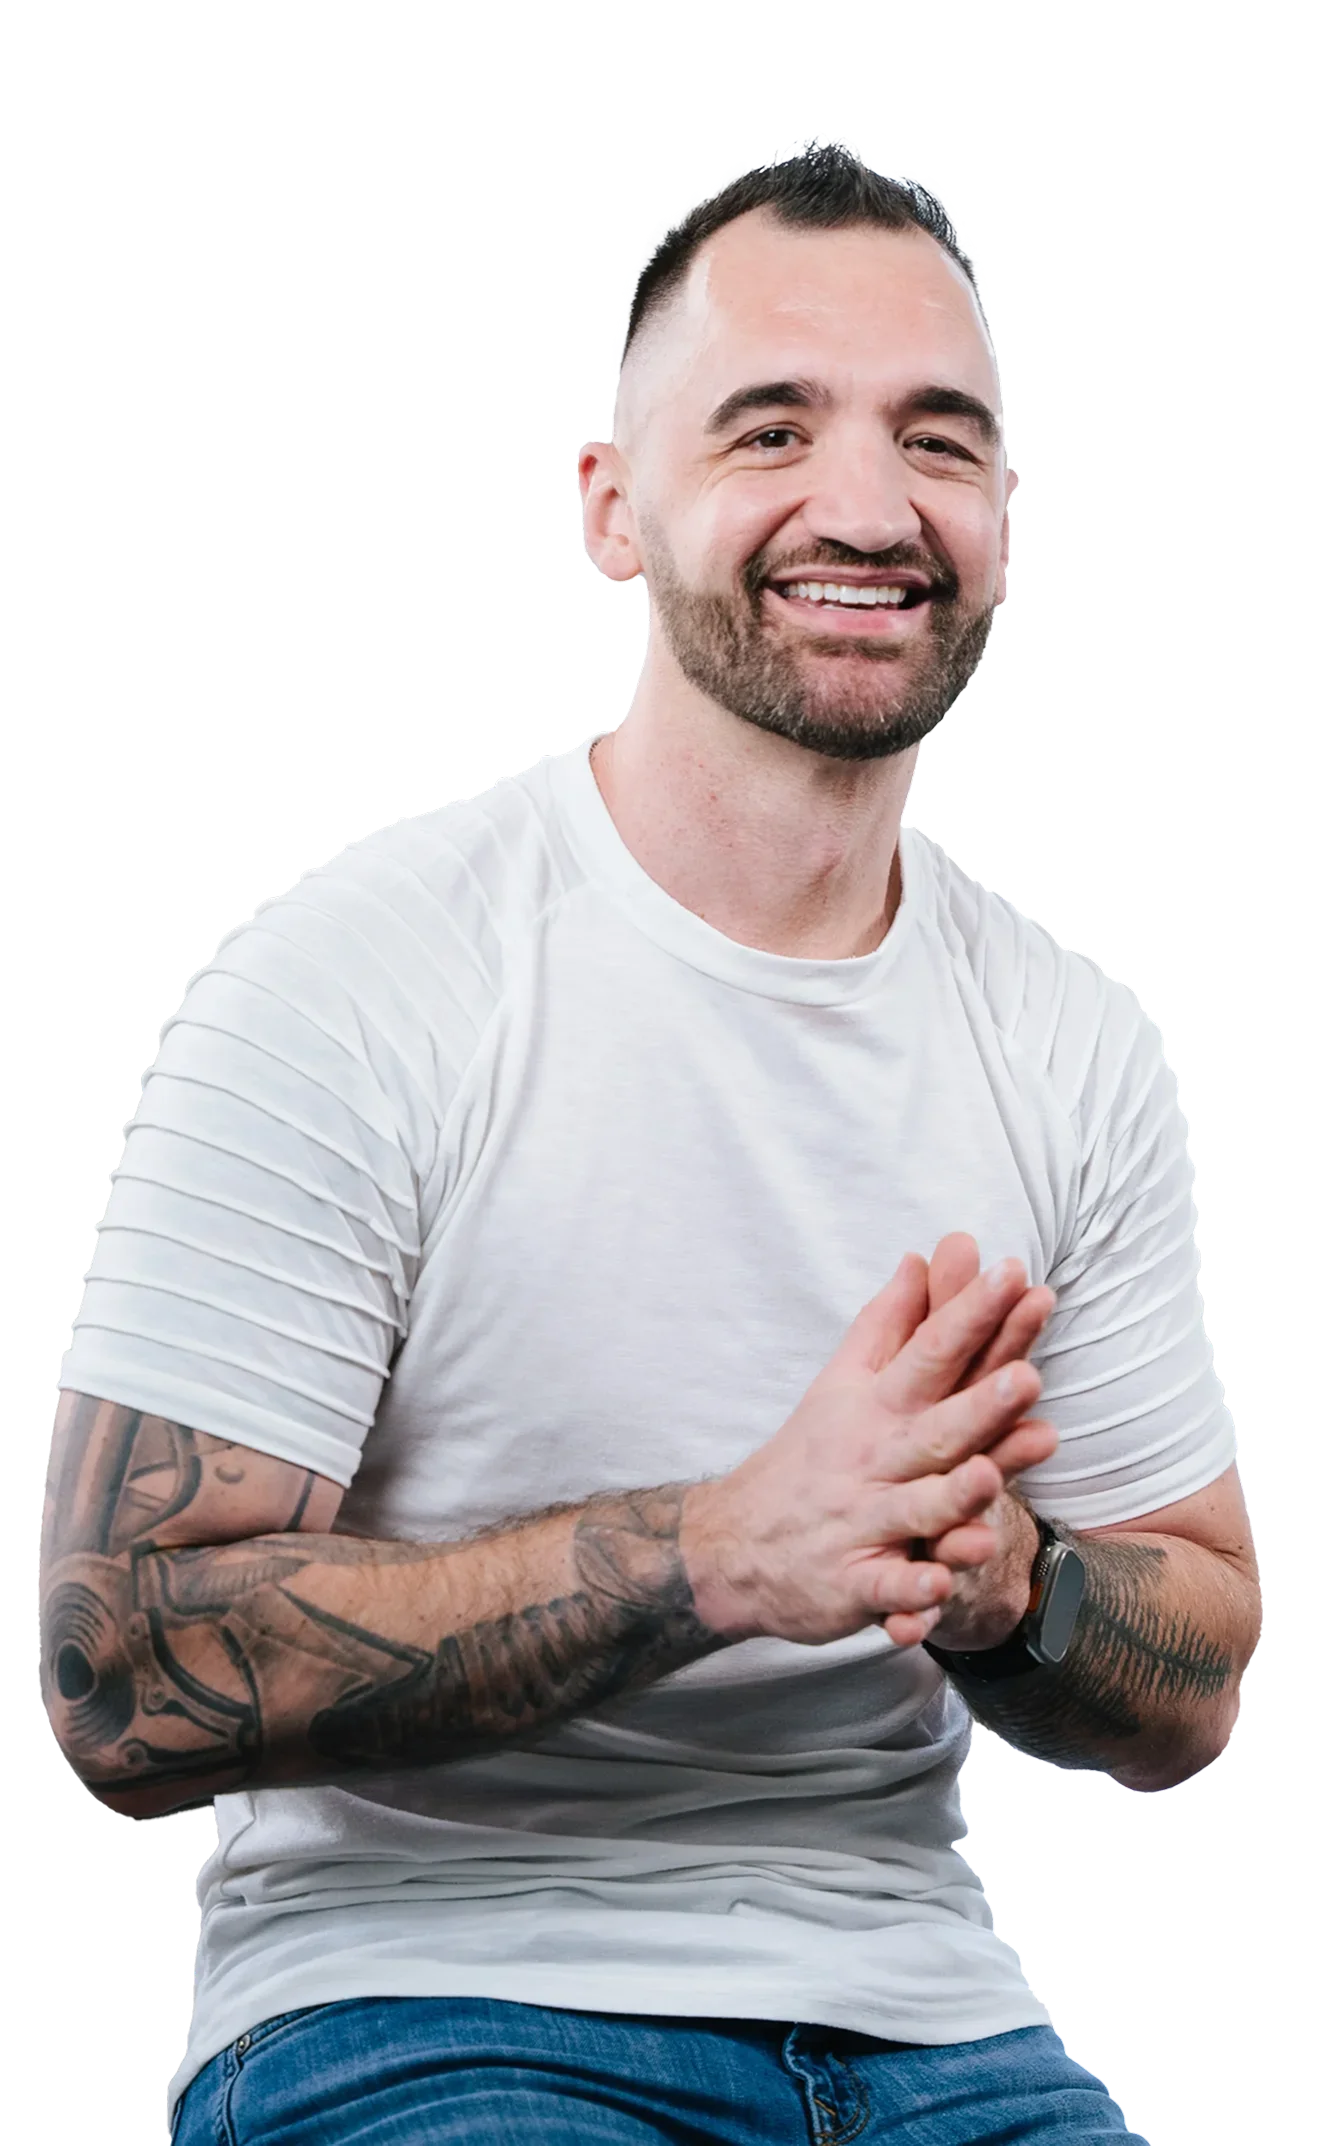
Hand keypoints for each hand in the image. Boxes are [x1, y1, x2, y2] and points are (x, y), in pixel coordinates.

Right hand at [682, 1239, 1057, 1649]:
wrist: (733, 1543)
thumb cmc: (807, 1457)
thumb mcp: (841, 1383)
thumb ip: (889, 1324)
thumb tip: (922, 1257)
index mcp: (876, 1408)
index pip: (930, 1353)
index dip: (971, 1315)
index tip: (1013, 1273)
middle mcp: (873, 1462)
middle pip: (933, 1430)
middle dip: (980, 1406)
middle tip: (1027, 1377)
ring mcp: (862, 1524)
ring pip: (914, 1510)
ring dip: (953, 1497)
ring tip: (991, 1477)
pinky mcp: (852, 1585)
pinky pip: (884, 1591)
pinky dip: (909, 1593)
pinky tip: (938, 1584)